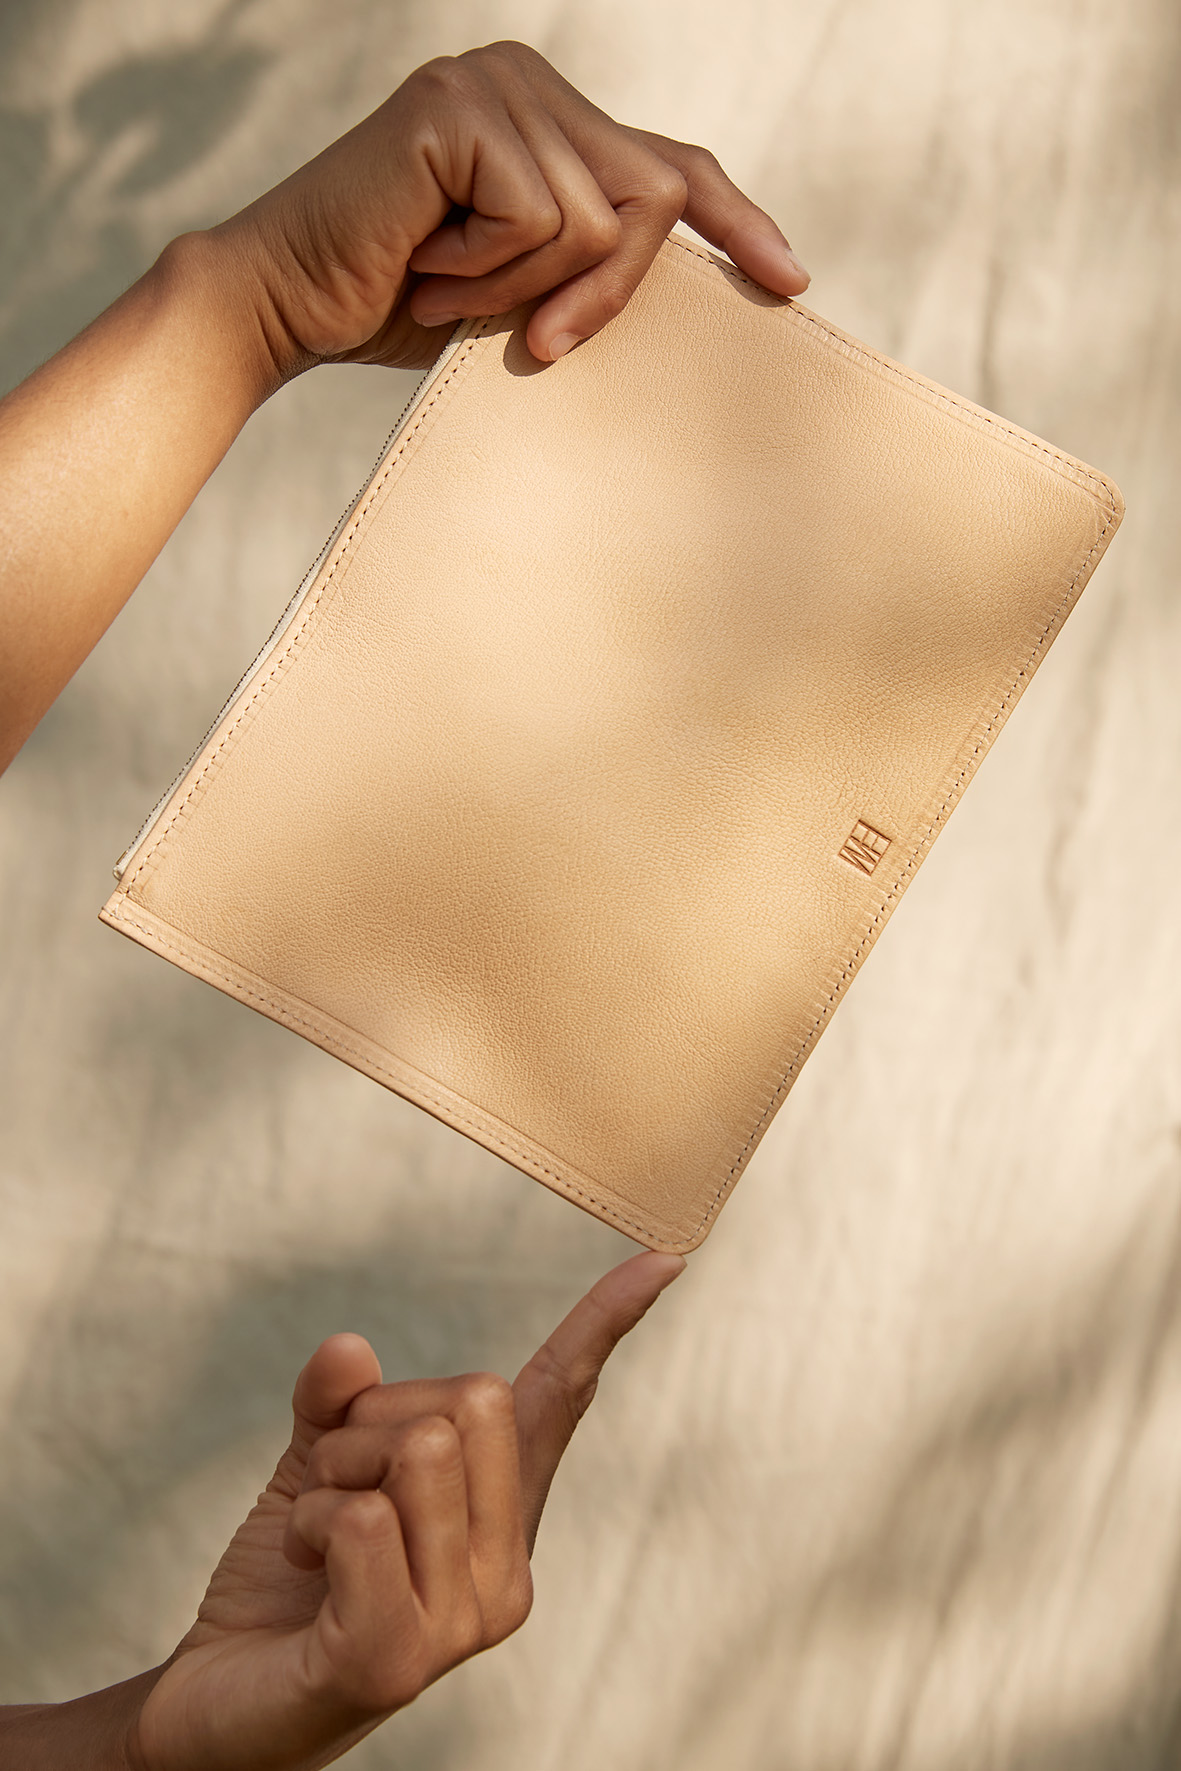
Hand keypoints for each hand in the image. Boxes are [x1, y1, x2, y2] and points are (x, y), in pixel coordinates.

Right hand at [0, 38, 809, 770]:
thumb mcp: (522, 287)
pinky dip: (488, 270)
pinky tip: (425, 258)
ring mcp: (496, 83)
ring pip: (598, 220)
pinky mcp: (461, 109)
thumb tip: (699, 282)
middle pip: (651, 196)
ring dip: (524, 286)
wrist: (288, 303)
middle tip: (537, 344)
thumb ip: (593, 263)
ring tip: (446, 284)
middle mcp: (530, 80)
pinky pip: (541, 221)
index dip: (737, 223)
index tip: (790, 282)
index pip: (670, 166)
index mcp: (550, 117)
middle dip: (606, 291)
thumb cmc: (396, 305)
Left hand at [120, 1249, 683, 1770]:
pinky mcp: (400, 1658)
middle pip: (474, 1398)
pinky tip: (308, 1574)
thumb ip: (338, 1404)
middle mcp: (507, 1569)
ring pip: (420, 1449)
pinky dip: (311, 1523)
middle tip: (336, 1489)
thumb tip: (351, 1349)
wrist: (222, 1708)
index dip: (608, 1321)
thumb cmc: (290, 1584)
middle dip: (375, 1420)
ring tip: (318, 1539)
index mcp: (501, 1512)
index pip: (561, 1398)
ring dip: (332, 1474)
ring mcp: (463, 1621)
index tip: (664, 1257)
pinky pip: (365, 1519)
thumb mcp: (316, 1469)